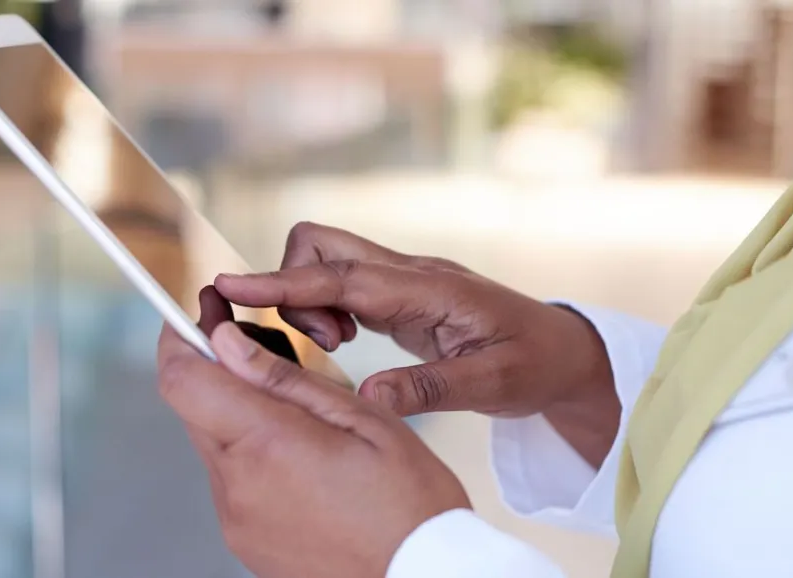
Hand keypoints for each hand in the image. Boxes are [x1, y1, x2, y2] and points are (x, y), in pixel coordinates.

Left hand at [158, 288, 469, 577]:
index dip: (181, 337)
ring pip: (213, 444)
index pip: (182, 378)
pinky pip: (230, 482)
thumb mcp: (363, 419)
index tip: (203, 314)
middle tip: (260, 350)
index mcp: (267, 443)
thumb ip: (285, 378)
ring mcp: (236, 519)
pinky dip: (251, 458)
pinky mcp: (244, 540)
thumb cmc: (410, 504)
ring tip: (299, 420)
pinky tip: (299, 460)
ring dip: (239, 418)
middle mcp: (237, 485)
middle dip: (219, 372)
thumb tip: (226, 342)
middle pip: (194, 407)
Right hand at [214, 223, 617, 465]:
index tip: (229, 284)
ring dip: (308, 299)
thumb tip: (368, 398)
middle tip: (320, 341)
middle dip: (292, 284)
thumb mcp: (493, 384)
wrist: (564, 351)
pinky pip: (340, 285)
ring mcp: (401, 281)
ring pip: (326, 263)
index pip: (340, 277)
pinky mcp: (397, 295)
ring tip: (333, 346)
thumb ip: (430, 389)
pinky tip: (340, 342)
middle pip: (322, 246)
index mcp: (428, 290)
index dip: (281, 281)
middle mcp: (408, 274)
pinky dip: (323, 307)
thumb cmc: (535, 363)